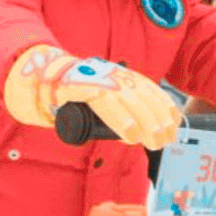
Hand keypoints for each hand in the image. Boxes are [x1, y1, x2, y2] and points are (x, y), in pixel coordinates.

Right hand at [3, 44, 178, 147]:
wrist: (39, 79)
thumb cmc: (73, 97)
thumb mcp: (103, 102)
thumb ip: (119, 112)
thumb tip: (140, 136)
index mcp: (121, 76)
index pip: (151, 90)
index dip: (166, 108)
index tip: (175, 126)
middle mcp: (113, 74)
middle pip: (144, 97)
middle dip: (158, 120)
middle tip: (165, 141)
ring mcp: (97, 79)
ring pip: (129, 101)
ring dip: (145, 123)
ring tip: (153, 141)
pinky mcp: (82, 87)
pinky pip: (106, 104)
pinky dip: (121, 120)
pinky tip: (131, 135)